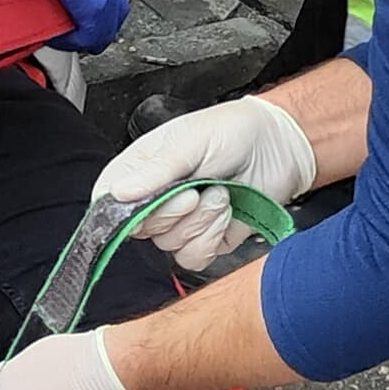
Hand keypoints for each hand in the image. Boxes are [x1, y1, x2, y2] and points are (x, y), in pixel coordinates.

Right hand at [98, 93, 316, 270]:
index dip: (122, 209)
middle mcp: (157, 198)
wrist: (281, 149)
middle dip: (173, 212)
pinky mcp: (206, 240)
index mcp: (143, 168)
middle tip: (195, 189)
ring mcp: (181, 222)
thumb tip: (117, 193)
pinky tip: (226, 213)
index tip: (149, 201)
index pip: (108, 200)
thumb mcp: (192, 141)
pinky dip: (212, 238)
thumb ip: (156, 170)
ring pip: (169, 245)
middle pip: (139, 228)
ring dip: (201, 221)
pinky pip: (194, 258)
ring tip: (219, 193)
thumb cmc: (235, 132)